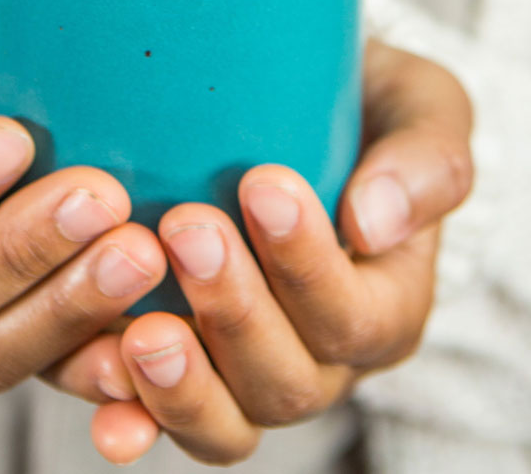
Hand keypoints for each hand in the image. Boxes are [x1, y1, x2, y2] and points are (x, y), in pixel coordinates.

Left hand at [86, 40, 473, 464]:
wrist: (283, 107)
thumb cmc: (358, 109)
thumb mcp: (418, 106)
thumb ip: (425, 160)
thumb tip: (373, 224)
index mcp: (386, 307)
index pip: (357, 317)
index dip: (309, 264)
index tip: (262, 185)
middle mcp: (321, 362)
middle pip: (288, 381)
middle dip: (236, 311)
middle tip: (187, 228)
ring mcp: (246, 379)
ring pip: (227, 423)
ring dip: (183, 385)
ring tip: (143, 332)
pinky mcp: (180, 378)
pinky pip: (160, 422)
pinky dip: (133, 419)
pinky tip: (106, 402)